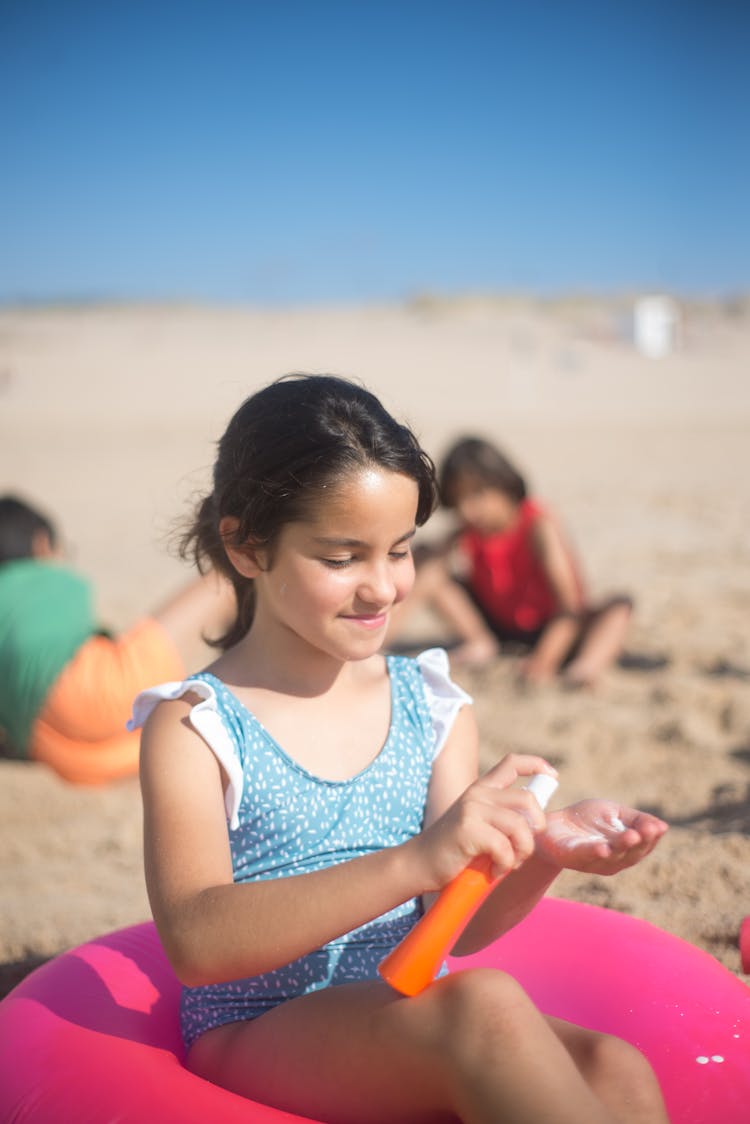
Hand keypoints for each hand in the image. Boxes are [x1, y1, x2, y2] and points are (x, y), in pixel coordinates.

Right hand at [417, 754, 558, 889]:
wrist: (420, 864)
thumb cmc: (454, 849)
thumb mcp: (479, 824)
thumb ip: (502, 817)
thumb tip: (538, 821)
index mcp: (481, 789)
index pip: (512, 763)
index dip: (537, 765)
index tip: (553, 776)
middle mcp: (477, 793)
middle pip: (527, 798)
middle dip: (537, 828)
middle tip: (524, 850)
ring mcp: (472, 809)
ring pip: (520, 826)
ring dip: (521, 852)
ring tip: (508, 864)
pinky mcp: (468, 829)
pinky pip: (505, 848)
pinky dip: (506, 865)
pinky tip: (494, 870)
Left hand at [535, 799, 667, 874]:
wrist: (551, 824)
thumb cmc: (586, 821)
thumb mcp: (614, 813)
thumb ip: (636, 819)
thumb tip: (662, 826)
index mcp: (624, 850)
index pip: (644, 846)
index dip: (652, 837)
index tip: (659, 826)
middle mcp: (612, 860)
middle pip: (631, 854)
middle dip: (641, 842)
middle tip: (649, 830)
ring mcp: (592, 861)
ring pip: (611, 856)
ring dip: (622, 846)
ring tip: (632, 836)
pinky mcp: (572, 857)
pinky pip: (585, 855)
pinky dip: (595, 852)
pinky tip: (603, 847)